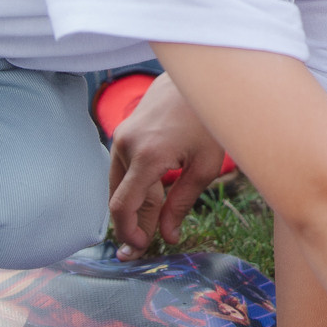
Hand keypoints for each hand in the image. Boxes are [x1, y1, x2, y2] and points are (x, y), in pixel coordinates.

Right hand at [106, 75, 227, 253]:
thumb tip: (167, 235)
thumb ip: (181, 203)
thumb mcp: (204, 165)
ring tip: (152, 224)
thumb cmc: (208, 119)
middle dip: (130, 224)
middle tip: (144, 246)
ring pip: (119, 184)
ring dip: (133, 205)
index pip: (122, 205)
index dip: (128, 232)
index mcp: (147, 155)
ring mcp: (121, 135)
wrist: (199, 77)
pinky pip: (122, 167)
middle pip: (118, 197)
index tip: (140, 248)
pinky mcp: (124, 131)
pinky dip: (134, 186)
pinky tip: (151, 199)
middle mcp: (126, 145)